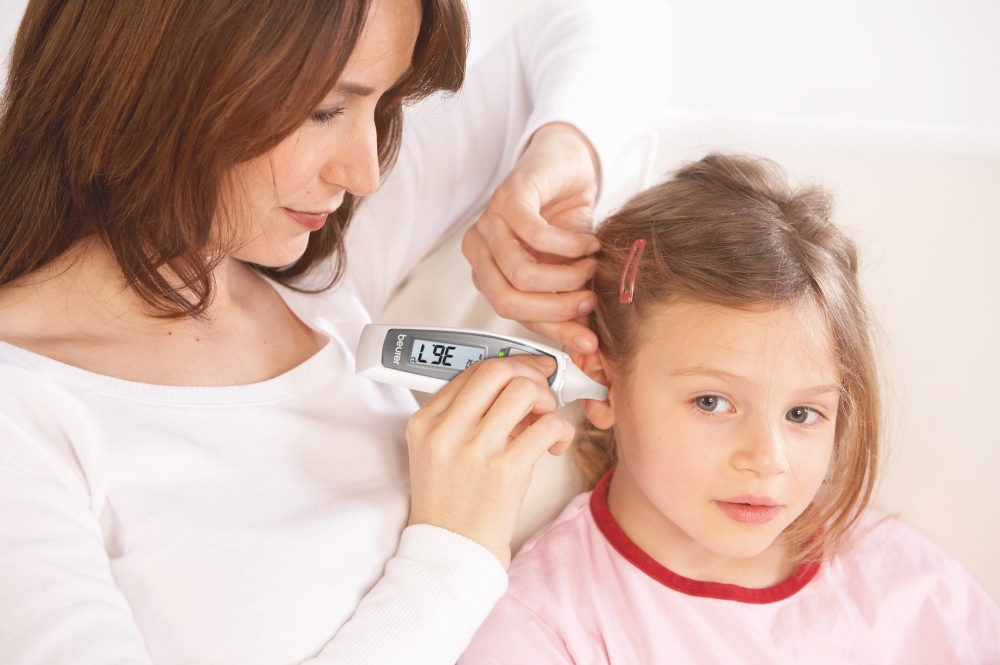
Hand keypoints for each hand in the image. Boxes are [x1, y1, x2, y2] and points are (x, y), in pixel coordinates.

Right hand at [405, 356, 575, 567]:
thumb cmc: (451, 503)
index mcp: (425, 421)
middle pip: (497, 369)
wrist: (452, 551)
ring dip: (546, 400)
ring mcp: (476, 449)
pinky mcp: (506, 470)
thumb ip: (465, 415)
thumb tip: (516, 383)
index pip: (472, 370)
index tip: (528, 373)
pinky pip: (548, 426)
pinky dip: (561, 430)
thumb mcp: (437, 451)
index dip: (509, 365)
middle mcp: (446, 430)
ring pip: (524, 390)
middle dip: (528, 375)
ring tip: (546, 421)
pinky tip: (555, 446)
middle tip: (540, 395)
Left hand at [462, 122, 600, 354]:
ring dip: (567, 277)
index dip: (552, 330)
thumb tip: (589, 351)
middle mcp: (480, 250)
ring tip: (592, 267)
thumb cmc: (565, 223)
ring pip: (521, 274)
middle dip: (556, 308)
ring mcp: (489, 223)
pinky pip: (535, 236)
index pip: (513, 315)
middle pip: (508, 302)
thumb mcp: (570, 273)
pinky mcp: (508, 198)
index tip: (588, 340)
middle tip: (590, 300)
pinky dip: (569, 246)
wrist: (568, 168)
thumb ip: (572, 310)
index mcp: (487, 273)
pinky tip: (588, 245)